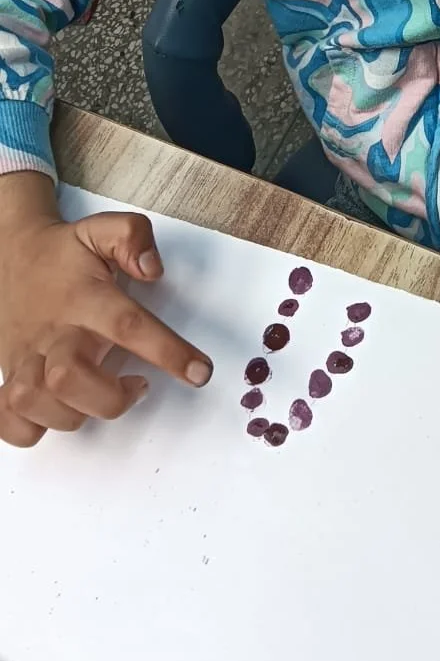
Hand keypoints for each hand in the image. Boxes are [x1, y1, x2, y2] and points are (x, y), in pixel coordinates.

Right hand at [0, 171, 212, 448]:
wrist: (6, 254)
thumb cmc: (62, 253)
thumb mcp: (100, 230)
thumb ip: (132, 238)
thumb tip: (153, 268)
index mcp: (83, 297)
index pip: (127, 325)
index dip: (167, 352)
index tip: (200, 372)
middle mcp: (52, 332)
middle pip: (68, 379)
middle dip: (111, 397)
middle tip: (139, 384)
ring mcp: (26, 357)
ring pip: (35, 403)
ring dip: (75, 414)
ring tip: (103, 395)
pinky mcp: (9, 376)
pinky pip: (8, 421)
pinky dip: (30, 430)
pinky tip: (61, 413)